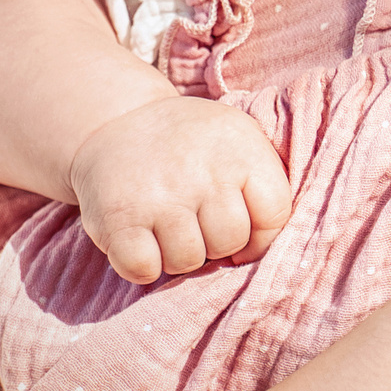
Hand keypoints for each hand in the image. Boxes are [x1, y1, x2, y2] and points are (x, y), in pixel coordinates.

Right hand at [67, 94, 292, 283]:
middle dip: (214, 242)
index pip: (274, 213)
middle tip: (194, 220)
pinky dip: (142, 265)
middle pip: (229, 241)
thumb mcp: (235, 139)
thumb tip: (261, 252)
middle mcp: (201, 169)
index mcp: (239, 146)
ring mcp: (159, 195)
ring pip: (187, 261)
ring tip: (167, 226)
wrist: (117, 120)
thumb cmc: (188, 145)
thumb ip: (260, 185)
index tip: (239, 227)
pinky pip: (143, 269)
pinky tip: (141, 238)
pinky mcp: (120, 217)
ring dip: (177, 255)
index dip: (260, 234)